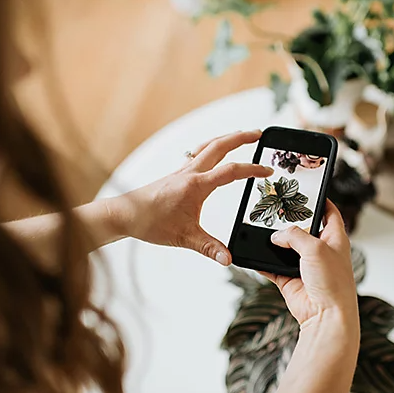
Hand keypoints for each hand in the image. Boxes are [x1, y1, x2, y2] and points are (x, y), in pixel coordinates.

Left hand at [113, 130, 272, 265]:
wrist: (125, 214)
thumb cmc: (150, 222)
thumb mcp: (184, 238)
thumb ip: (209, 248)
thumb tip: (228, 259)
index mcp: (195, 185)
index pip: (230, 171)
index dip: (252, 170)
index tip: (268, 171)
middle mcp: (190, 173)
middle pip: (219, 146)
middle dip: (241, 137)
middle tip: (259, 133)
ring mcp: (182, 172)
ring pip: (207, 146)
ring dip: (226, 138)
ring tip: (241, 136)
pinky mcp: (176, 175)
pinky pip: (197, 154)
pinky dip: (211, 148)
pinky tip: (213, 154)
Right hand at [264, 201, 358, 339]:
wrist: (325, 315)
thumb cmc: (333, 283)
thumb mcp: (315, 248)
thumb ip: (294, 236)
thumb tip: (276, 236)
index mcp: (335, 239)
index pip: (329, 213)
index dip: (320, 201)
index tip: (308, 190)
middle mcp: (320, 251)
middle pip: (302, 229)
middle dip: (289, 221)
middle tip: (275, 208)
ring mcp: (304, 266)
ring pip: (285, 248)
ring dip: (273, 243)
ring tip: (260, 229)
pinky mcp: (290, 280)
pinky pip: (272, 268)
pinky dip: (263, 263)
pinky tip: (254, 255)